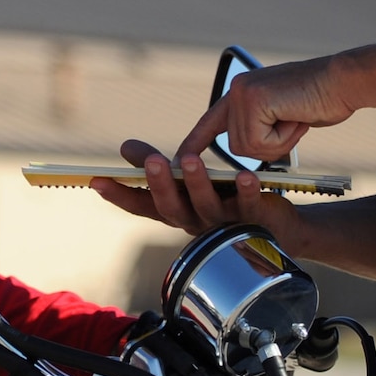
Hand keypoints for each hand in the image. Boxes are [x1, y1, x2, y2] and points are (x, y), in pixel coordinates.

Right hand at [90, 139, 306, 242]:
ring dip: (196, 183)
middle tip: (151, 161)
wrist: (277, 227)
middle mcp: (195, 222)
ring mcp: (223, 225)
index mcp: (177, 212)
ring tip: (189, 160)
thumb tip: (124, 148)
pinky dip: (245, 191)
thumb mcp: (188, 182)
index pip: (142, 207)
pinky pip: (248, 206)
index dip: (120, 196)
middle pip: (171, 209)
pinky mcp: (252, 221)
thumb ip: (157, 168)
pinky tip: (244, 175)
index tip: (98, 181)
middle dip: (160, 184)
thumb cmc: (226, 201)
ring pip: (205, 207)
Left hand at [177, 55, 355, 163]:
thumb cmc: (323, 100)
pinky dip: (283, 139)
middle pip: (238, 146)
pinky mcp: (254, 100)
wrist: (344, 82)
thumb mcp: (284, 114)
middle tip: (293, 121)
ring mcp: (243, 93)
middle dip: (270, 145)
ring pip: (248, 147)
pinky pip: (260, 142)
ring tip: (296, 117)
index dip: (196, 143)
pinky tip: (296, 117)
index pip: (211, 122)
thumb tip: (246, 147)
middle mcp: (237, 90)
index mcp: (242, 92)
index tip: (180, 161)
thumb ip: (262, 125)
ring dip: (278, 142)